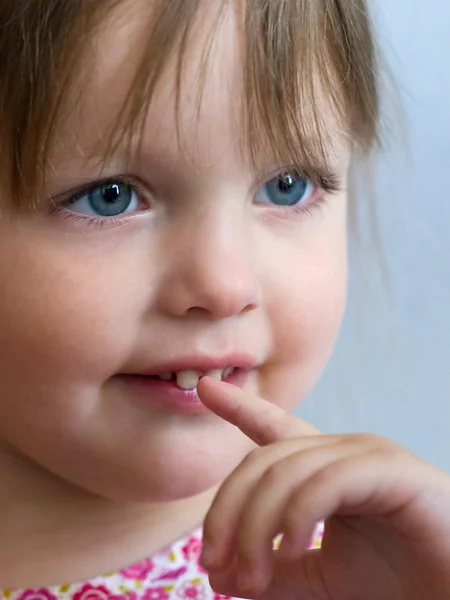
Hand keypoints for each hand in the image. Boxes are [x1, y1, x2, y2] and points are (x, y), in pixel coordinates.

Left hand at [197, 377, 449, 599]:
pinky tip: (289, 550)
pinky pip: (327, 481)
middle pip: (262, 462)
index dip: (239, 407)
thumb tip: (220, 573)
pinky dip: (298, 516)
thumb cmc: (395, 585)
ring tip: (247, 577)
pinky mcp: (392, 471)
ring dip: (255, 528)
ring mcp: (366, 455)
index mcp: (323, 469)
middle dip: (227, 512)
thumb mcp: (315, 581)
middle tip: (212, 567)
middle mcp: (341, 452)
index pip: (273, 429)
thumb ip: (270, 571)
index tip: (203, 386)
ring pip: (285, 472)